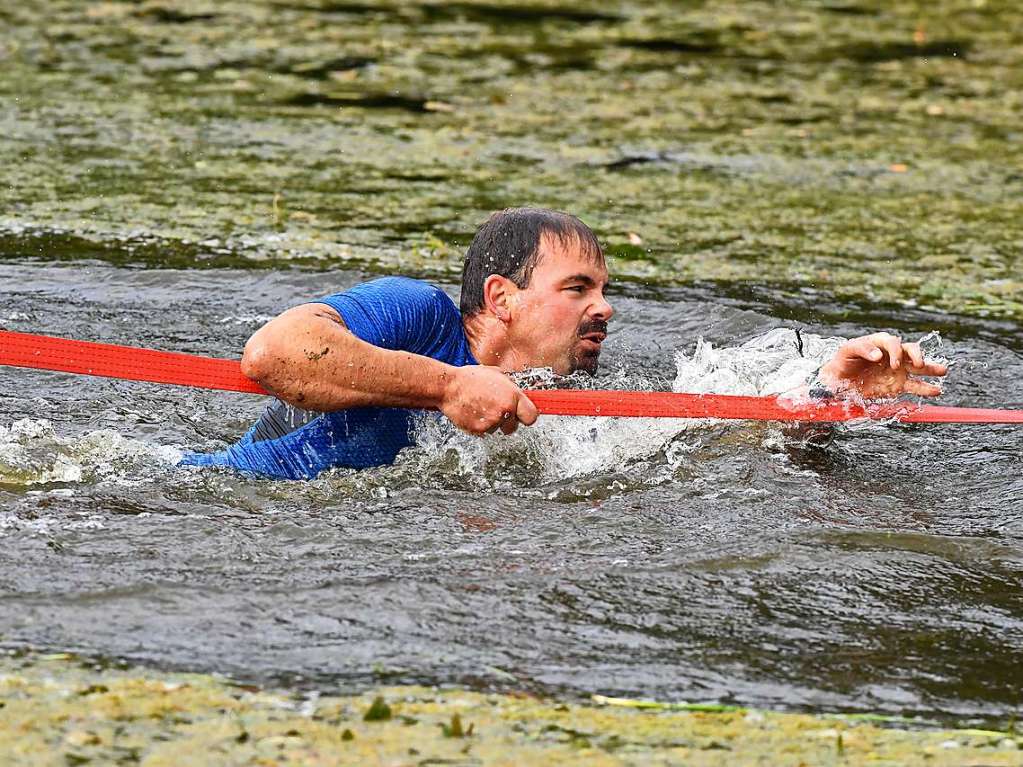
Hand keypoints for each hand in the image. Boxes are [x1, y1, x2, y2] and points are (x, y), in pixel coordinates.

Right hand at [439, 366, 538, 435]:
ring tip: (480, 407)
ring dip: (491, 422)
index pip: (531, 416)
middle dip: (508, 422)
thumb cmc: (470, 378)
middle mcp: (505, 410)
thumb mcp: (496, 374)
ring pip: (497, 429)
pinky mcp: (479, 430)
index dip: (526, 417)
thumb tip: (519, 394)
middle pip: (514, 427)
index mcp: (512, 395)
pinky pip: (484, 432)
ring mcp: (492, 421)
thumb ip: (510, 387)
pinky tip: (473, 413)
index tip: (522, 416)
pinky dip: (479, 425)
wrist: (449, 387)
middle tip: (496, 411)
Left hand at [819, 332, 947, 398]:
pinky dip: (925, 389)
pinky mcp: (898, 385)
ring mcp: (898, 370)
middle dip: (918, 356)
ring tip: (942, 371)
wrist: (839, 380)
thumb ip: (862, 349)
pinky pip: (914, 387)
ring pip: (919, 367)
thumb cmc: (843, 361)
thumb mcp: (847, 351)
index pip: (894, 343)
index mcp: (881, 344)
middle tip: (919, 364)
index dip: (896, 351)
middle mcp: (893, 355)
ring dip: (931, 369)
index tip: (891, 363)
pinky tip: (936, 390)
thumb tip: (878, 355)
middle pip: (911, 351)